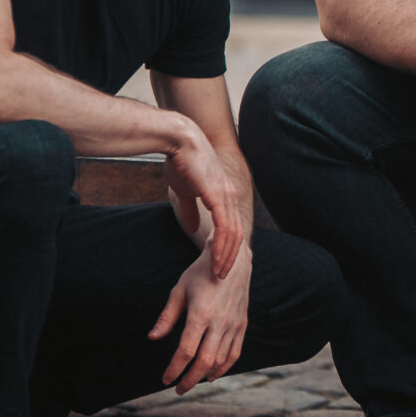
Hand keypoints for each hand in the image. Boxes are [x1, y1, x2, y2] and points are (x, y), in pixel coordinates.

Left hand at [148, 238, 249, 392]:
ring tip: (191, 381)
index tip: (165, 379)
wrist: (232, 260)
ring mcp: (233, 324)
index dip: (175, 368)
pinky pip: (235, 353)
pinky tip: (212, 374)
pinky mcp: (242, 324)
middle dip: (190, 379)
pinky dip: (224, 367)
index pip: (186, 350)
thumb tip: (152, 338)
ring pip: (221, 360)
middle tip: (178, 389)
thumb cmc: (200, 274)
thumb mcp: (179, 290)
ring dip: (205, 375)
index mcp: (201, 313)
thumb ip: (167, 317)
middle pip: (205, 361)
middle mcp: (220, 321)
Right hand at [160, 120, 250, 277]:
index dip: (228, 246)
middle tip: (223, 276)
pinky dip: (221, 246)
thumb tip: (191, 227)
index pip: (232, 227)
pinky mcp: (218, 196)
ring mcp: (226, 196)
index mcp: (224, 195)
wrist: (178, 139)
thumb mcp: (185, 191)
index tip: (222, 263)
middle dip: (231, 257)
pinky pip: (224, 228)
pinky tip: (215, 259)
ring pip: (233, 234)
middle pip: (237, 234)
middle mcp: (230, 196)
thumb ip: (190, 209)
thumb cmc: (180, 161)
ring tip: (219, 274)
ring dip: (226, 256)